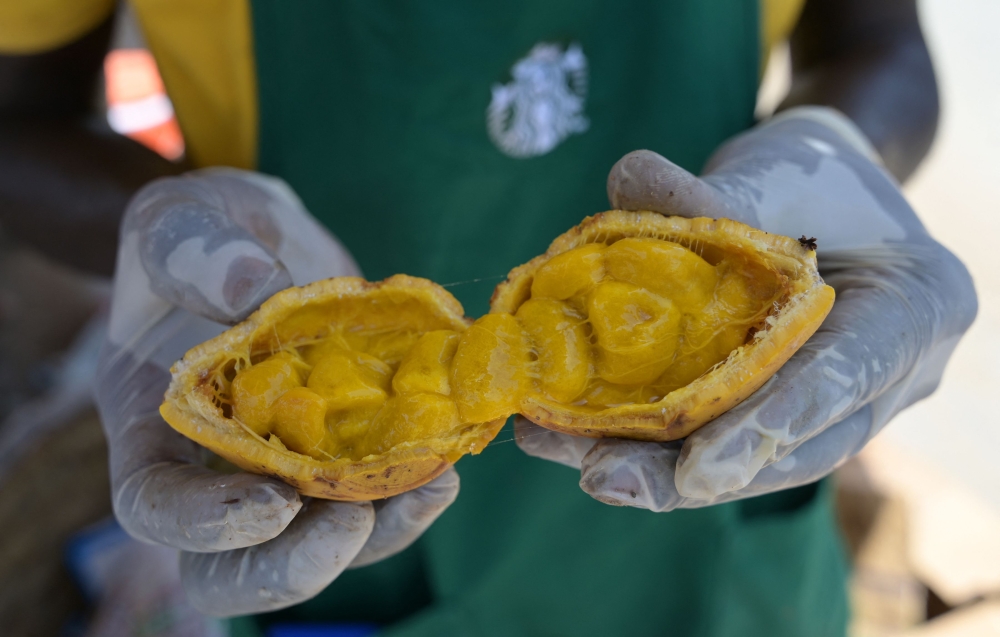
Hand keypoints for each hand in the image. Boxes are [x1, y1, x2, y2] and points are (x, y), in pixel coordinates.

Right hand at [95, 169, 458, 615]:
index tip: (272, 502)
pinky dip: (412, 488)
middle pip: (236, 564)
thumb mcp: (179, 221)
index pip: (156, 505)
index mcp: (152, 426)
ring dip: (380, 532)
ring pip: (323, 538)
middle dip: (295, 564)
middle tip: (351, 528)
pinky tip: (448, 461)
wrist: (260, 238)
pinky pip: (375, 493)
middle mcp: (217, 465)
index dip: (206, 525)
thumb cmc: (200, 233)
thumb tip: (247, 286)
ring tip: (433, 486)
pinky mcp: (344, 445)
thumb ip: (193, 250)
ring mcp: (286, 463)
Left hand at [517, 107, 976, 510]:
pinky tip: (571, 437)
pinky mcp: (779, 411)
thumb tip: (628, 181)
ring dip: (654, 468)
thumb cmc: (811, 175)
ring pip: (749, 459)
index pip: (850, 374)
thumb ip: (712, 193)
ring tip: (568, 458)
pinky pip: (720, 438)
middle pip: (794, 447)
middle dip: (691, 472)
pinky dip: (647, 441)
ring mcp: (837, 403)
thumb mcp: (774, 171)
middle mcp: (892, 373)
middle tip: (605, 478)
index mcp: (919, 303)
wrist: (820, 197)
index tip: (698, 469)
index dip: (773, 424)